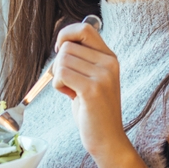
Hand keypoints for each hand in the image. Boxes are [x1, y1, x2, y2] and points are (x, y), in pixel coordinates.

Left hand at [52, 20, 130, 158]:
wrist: (107, 139)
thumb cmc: (93, 110)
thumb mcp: (92, 78)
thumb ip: (82, 60)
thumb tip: (63, 41)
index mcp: (110, 57)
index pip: (85, 28)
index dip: (66, 35)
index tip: (60, 51)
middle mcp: (109, 63)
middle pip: (68, 46)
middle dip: (59, 64)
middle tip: (69, 83)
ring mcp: (103, 75)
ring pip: (62, 60)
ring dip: (58, 77)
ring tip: (72, 92)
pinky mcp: (92, 89)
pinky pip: (61, 74)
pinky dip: (58, 86)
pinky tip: (70, 96)